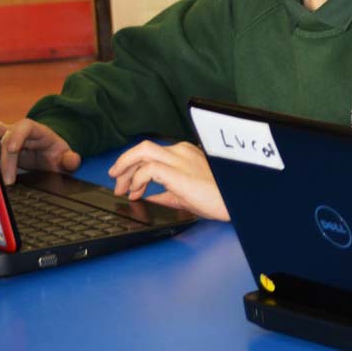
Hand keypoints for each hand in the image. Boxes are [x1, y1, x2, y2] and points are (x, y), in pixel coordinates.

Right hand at [0, 118, 80, 183]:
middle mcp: (18, 131)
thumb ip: (70, 160)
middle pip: (5, 136)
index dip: (17, 135)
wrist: (47, 156)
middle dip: (4, 159)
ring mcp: (5, 137)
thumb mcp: (65, 158)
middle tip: (7, 180)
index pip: (25, 126)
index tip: (12, 149)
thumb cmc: (54, 155)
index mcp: (37, 131)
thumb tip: (73, 161)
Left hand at [108, 141, 228, 220]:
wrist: (235, 201)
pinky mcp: (177, 172)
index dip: (133, 167)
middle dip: (123, 165)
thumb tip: (150, 197)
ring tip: (121, 188)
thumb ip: (167, 193)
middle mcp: (181, 152)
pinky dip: (136, 180)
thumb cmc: (218, 197)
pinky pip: (147, 169)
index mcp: (185, 154)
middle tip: (117, 183)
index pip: (150, 153)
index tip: (128, 185)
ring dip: (125, 169)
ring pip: (141, 152)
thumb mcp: (186, 194)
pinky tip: (137, 192)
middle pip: (142, 148)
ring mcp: (179, 159)